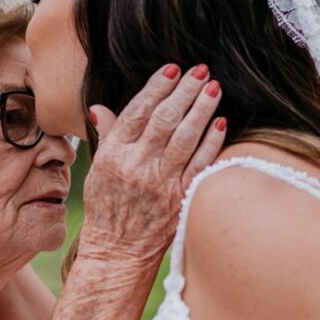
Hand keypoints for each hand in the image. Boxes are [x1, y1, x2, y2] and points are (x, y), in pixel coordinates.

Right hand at [75, 64, 226, 268]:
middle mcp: (137, 166)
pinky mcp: (181, 198)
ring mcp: (161, 183)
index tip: (173, 68)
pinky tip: (221, 122)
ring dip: (202, 109)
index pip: (138, 111)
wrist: (118, 250)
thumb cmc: (108, 207)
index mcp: (115, 154)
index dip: (157, 87)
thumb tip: (100, 106)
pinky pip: (200, 164)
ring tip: (214, 88)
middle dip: (185, 91)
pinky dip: (212, 142)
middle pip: (165, 120)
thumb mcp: (98, 169)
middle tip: (201, 71)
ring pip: (186, 138)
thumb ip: (107, 135)